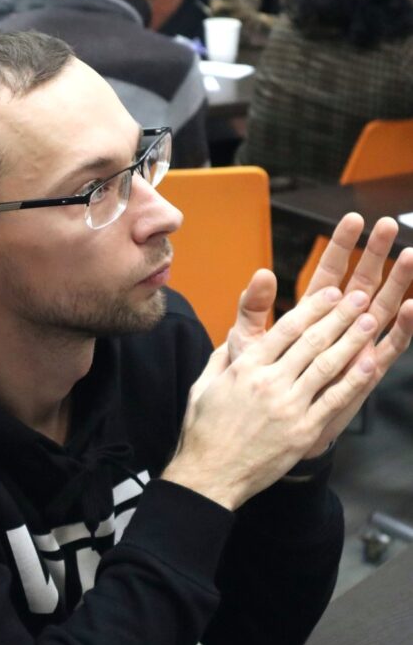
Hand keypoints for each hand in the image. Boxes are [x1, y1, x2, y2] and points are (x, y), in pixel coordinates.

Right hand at [164, 285, 378, 509]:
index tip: (330, 293)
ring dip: (352, 339)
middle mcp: (268, 382)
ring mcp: (288, 406)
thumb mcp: (202, 386)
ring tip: (370, 319)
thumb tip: (234, 339)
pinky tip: (369, 362)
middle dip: (339, 315)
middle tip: (358, 297)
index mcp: (244, 368)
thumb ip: (222, 359)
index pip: (285, 329)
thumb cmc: (203, 431)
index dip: (312, 307)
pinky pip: (334, 399)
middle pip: (312, 341)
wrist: (210, 474)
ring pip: (327, 364)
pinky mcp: (303, 430)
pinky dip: (354, 379)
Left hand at [223, 213, 412, 456]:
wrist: (266, 425)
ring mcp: (354, 346)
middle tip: (387, 226)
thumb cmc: (257, 381)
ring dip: (397, 284)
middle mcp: (336, 326)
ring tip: (411, 256)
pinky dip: (403, 328)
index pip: (329, 272)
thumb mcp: (248, 341)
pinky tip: (412, 307)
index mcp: (308, 314)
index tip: (354, 218)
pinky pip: (389, 346)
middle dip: (374, 255)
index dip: (341, 246)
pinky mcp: (365, 371)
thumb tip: (261, 273)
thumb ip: (254, 308)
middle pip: (361, 283)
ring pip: (381, 309)